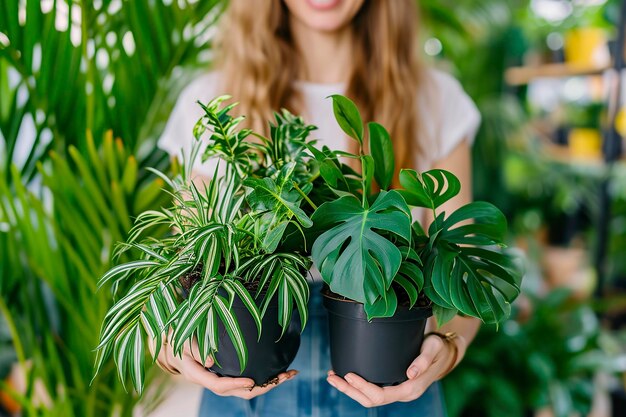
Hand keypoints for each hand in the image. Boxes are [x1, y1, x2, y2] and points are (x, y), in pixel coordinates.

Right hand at [156, 337, 297, 398]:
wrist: (177, 349)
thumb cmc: (181, 343)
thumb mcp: (184, 342)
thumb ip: (197, 349)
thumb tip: (211, 361)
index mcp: (199, 375)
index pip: (220, 385)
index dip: (236, 384)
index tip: (252, 381)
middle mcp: (213, 382)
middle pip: (240, 392)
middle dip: (263, 386)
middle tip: (283, 377)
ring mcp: (222, 380)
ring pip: (247, 389)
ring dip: (269, 383)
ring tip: (289, 374)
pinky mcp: (230, 376)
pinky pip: (248, 381)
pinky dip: (265, 377)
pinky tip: (281, 371)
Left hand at [326, 333, 459, 407]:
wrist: (445, 353)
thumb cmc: (438, 349)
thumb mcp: (433, 349)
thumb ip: (423, 360)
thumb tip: (410, 373)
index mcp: (410, 389)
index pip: (382, 395)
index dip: (363, 387)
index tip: (349, 375)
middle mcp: (401, 393)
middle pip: (371, 400)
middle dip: (349, 390)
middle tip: (332, 377)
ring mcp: (395, 390)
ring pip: (368, 398)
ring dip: (349, 389)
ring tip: (332, 377)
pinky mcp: (391, 383)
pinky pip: (371, 389)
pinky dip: (356, 385)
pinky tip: (344, 375)